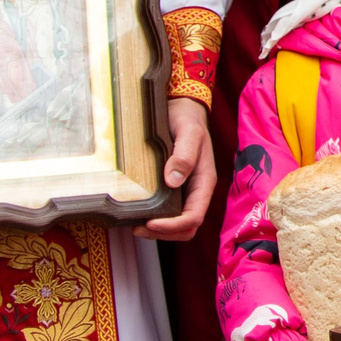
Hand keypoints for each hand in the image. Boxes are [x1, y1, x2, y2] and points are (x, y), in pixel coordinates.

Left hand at [137, 98, 215, 240]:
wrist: (182, 107)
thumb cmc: (187, 118)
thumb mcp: (189, 132)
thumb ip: (184, 155)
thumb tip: (173, 181)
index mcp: (204, 181)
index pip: (194, 216)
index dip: (173, 226)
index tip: (151, 223)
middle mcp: (195, 190)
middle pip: (187, 227)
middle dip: (165, 234)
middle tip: (138, 229)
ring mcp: (185, 190)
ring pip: (178, 224)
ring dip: (159, 231)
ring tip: (136, 226)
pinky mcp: (173, 187)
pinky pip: (169, 212)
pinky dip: (155, 220)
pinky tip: (139, 215)